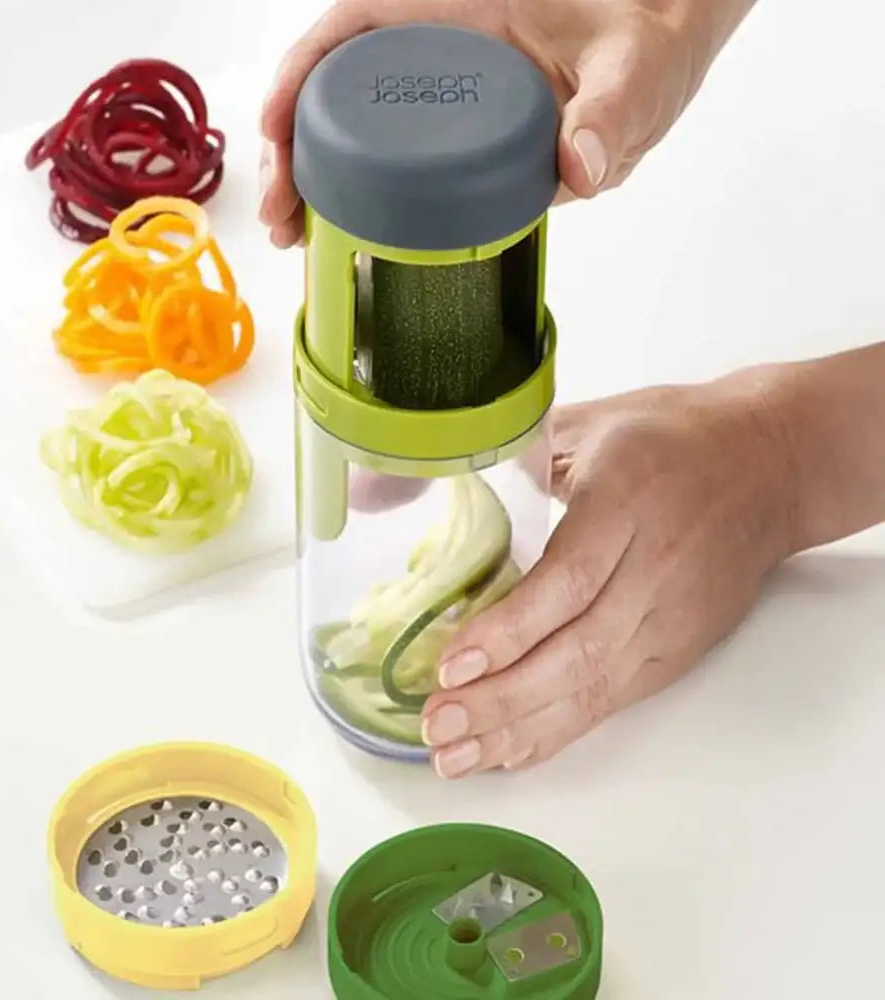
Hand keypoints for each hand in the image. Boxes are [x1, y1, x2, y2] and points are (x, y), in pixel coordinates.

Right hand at [259, 0, 755, 245]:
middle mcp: (439, 53)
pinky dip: (356, 197)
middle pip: (337, 91)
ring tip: (294, 236)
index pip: (354, 29)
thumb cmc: (646, 31)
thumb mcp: (634, 67)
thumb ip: (612, 112)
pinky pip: (391, 162)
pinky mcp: (454, 139)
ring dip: (313, 183)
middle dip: (292, 150)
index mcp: (460, 11)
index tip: (274, 128)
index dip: (301, 75)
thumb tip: (579, 167)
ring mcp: (443, 100)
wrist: (665, 43)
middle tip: (280, 216)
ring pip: (355, 132)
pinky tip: (338, 235)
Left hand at [420, 372, 796, 776]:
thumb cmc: (671, 435)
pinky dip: (560, 730)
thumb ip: (515, 453)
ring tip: (457, 756)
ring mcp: (673, 617)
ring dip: (521, 728)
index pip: (568, 581)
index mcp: (627, 501)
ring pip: (596, 687)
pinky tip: (509, 750)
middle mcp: (655, 569)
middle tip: (436, 725)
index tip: (451, 666)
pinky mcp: (681, 648)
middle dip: (502, 699)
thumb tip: (422, 473)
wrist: (771, 465)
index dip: (509, 631)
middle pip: (579, 651)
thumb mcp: (590, 422)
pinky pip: (616, 698)